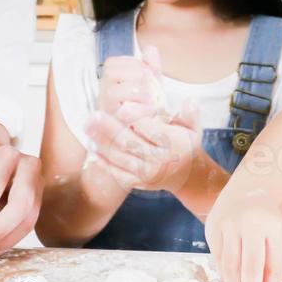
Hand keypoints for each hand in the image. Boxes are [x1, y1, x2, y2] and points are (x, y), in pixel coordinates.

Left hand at [85, 98, 201, 193]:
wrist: (187, 177)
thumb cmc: (186, 145)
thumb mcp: (193, 128)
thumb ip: (190, 114)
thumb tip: (190, 99)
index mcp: (172, 144)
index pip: (150, 128)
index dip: (134, 117)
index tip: (121, 106)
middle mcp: (158, 160)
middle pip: (129, 142)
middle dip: (109, 128)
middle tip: (93, 115)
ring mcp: (146, 173)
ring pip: (119, 157)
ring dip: (101, 142)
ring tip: (87, 127)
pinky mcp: (137, 182)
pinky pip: (117, 172)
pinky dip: (103, 162)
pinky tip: (92, 149)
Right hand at [98, 46, 167, 119]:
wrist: (150, 131)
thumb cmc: (148, 105)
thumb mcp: (152, 83)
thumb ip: (152, 66)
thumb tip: (150, 49)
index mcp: (110, 81)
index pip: (112, 63)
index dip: (134, 64)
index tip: (148, 73)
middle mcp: (103, 93)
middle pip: (109, 73)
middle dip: (135, 75)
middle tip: (149, 85)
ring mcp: (106, 109)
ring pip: (112, 92)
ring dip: (136, 92)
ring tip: (150, 99)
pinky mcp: (113, 125)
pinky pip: (121, 113)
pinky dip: (139, 110)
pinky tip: (149, 110)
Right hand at [205, 186, 281, 281]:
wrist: (248, 189)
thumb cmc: (267, 220)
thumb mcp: (277, 240)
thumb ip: (273, 271)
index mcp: (269, 227)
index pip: (268, 266)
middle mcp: (246, 223)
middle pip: (245, 268)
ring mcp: (225, 224)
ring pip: (227, 266)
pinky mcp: (211, 228)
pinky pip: (217, 259)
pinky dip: (224, 275)